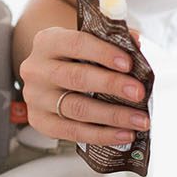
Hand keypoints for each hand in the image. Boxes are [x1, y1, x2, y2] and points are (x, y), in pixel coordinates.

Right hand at [19, 25, 149, 145]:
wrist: (46, 76)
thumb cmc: (72, 57)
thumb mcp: (86, 41)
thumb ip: (111, 40)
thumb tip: (137, 44)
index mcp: (48, 42)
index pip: (77, 44)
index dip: (103, 53)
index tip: (129, 64)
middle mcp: (37, 70)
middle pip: (77, 78)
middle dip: (112, 85)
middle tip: (139, 93)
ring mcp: (36, 98)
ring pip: (77, 109)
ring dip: (113, 116)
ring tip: (139, 120)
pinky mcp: (40, 122)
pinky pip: (72, 132)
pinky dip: (102, 135)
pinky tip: (124, 134)